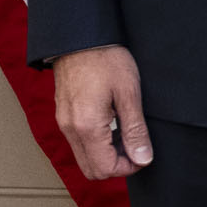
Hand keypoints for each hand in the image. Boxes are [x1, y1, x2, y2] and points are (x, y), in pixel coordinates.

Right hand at [54, 45, 151, 179]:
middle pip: (91, 170)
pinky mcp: (63, 115)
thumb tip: (143, 158)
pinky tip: (111, 124)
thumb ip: (135, 130)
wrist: (80, 36)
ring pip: (84, 157)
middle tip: (135, 147)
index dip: (128, 167)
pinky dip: (96, 143)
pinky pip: (78, 142)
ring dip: (106, 154)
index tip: (143, 154)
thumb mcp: (128, 93)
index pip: (105, 169)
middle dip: (116, 165)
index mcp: (87, 127)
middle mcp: (70, 129)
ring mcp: (64, 123)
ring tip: (125, 133)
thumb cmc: (105, 59)